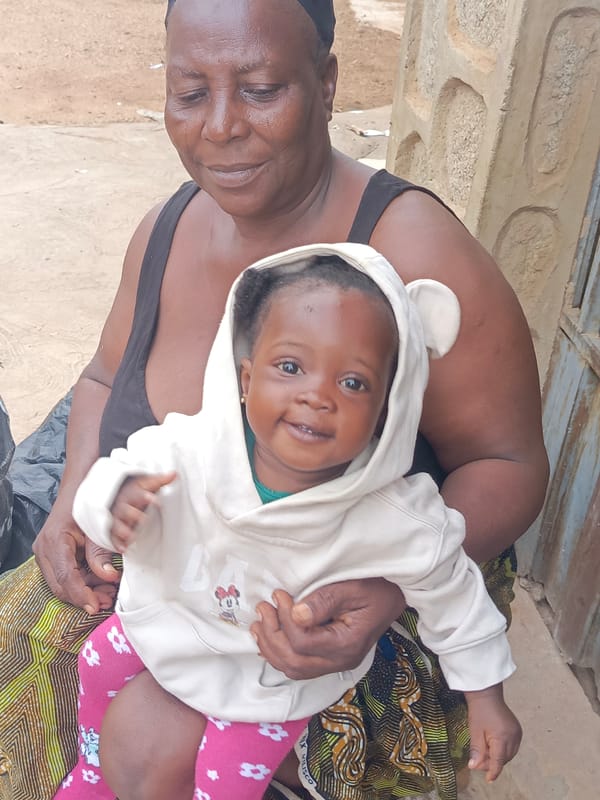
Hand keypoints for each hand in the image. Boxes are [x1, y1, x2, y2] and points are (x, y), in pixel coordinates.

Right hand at [33, 502, 119, 613]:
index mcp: (55, 540)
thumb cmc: (88, 504)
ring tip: (108, 594)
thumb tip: (109, 578)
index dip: (80, 595)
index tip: (95, 607)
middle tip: (106, 602)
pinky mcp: (51, 556)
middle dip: (83, 597)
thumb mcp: (98, 527)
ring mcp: (45, 553)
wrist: (78, 489)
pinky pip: (65, 576)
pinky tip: (100, 583)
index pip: (65, 577)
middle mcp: (44, 549)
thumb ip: (101, 553)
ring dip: (84, 591)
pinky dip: (82, 582)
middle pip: (60, 585)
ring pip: (61, 584)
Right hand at [110, 472, 175, 552]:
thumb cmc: (135, 491)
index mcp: (131, 495)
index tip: (156, 501)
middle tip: (143, 519)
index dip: (147, 498)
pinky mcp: (112, 530)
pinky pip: (112, 537)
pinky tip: (123, 548)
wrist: (114, 495)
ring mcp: (116, 519)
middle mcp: (122, 507)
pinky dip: (117, 543)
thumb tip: (175, 473)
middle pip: (125, 510)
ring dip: (123, 530)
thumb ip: (160, 480)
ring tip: (131, 535)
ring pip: (117, 524)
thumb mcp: (146, 484)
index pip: (138, 495)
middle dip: (133, 515)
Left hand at [250, 578, 405, 679]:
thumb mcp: (352, 587)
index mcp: (347, 644)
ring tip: (259, 623)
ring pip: (294, 669)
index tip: (279, 595)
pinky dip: (280, 655)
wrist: (393, 597)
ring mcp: (336, 664)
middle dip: (272, 635)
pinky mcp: (331, 660)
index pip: (304, 642)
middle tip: (263, 608)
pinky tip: (268, 640)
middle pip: (295, 661)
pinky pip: (300, 667)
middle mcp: (341, 661)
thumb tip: (296, 614)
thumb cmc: (375, 588)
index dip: (285, 620)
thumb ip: (324, 601)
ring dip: (271, 647)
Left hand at [465, 684, 521, 781]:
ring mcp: (517, 733)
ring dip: (498, 757)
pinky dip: (503, 750)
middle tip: (478, 762)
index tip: (489, 779)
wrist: (486, 694)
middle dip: (492, 763)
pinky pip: (512, 747)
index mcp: (502, 737)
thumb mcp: (475, 731)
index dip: (493, 771)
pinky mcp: (517, 730)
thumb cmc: (479, 710)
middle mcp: (513, 736)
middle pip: (504, 758)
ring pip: (509, 754)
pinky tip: (493, 746)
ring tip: (484, 752)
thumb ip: (476, 750)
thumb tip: (473, 766)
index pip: (499, 760)